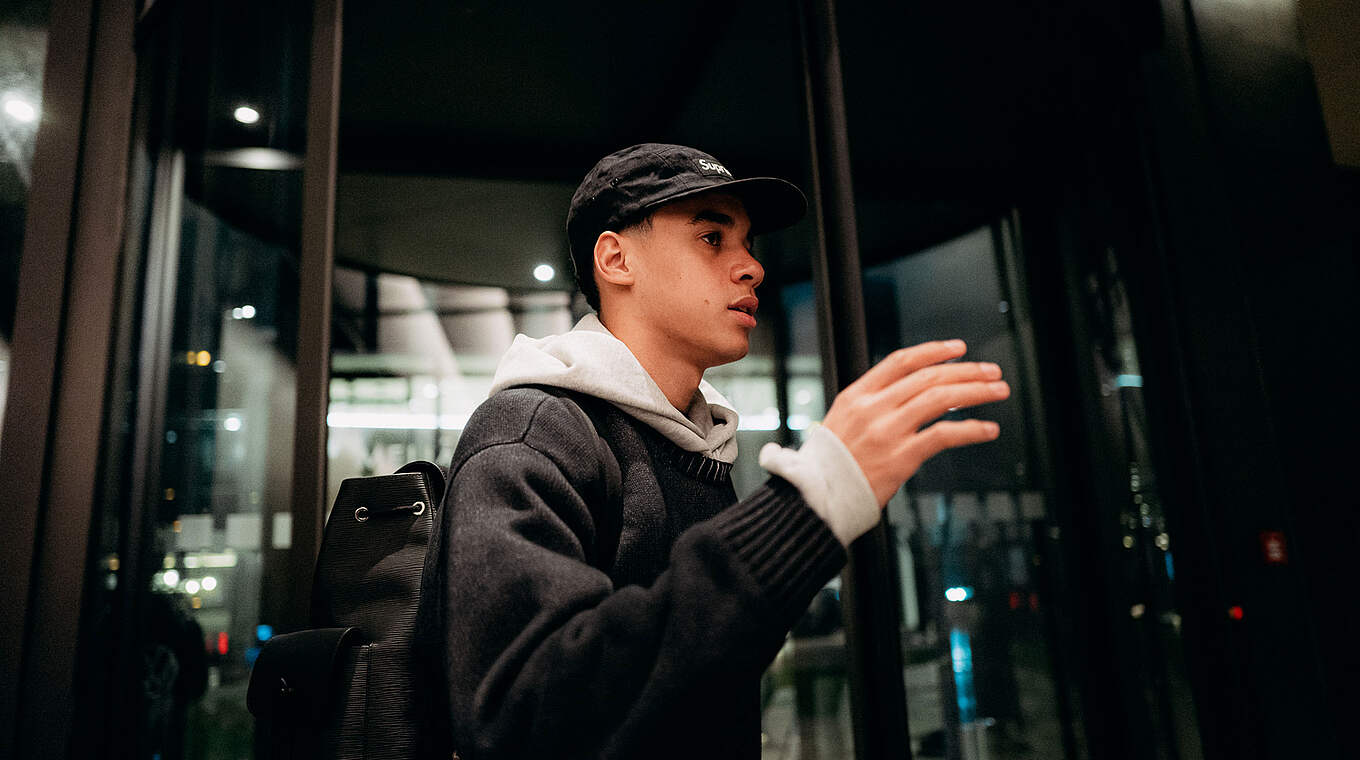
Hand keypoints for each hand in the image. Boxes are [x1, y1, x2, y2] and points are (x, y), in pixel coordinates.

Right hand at [821, 340, 1008, 505]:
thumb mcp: (842, 422)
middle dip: (966, 371)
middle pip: (928, 377)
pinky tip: (988, 429)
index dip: (934, 351)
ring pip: (940, 399)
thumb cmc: (832, 465)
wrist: (817, 499)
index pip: (901, 361)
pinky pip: (944, 435)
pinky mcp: (901, 458)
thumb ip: (873, 405)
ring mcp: (887, 432)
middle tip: (991, 371)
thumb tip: (912, 392)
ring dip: (975, 392)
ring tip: (998, 391)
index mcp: (857, 395)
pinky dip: (971, 429)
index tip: (959, 349)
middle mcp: (873, 408)